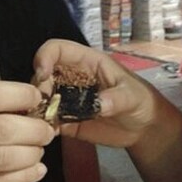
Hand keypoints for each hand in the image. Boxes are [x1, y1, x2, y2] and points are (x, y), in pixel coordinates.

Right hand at [0, 81, 52, 181]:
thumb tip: (18, 104)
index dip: (23, 97)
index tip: (39, 101)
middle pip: (2, 127)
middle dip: (35, 129)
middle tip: (48, 130)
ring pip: (3, 157)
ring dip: (32, 153)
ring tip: (41, 150)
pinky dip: (22, 177)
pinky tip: (37, 171)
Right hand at [33, 39, 162, 146]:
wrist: (143, 128)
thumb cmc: (140, 101)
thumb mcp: (132, 96)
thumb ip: (116, 98)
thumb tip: (98, 106)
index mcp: (86, 62)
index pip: (58, 49)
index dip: (45, 57)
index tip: (43, 74)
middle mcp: (72, 78)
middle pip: (42, 74)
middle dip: (38, 87)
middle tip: (45, 104)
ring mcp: (67, 99)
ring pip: (41, 97)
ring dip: (38, 107)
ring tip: (44, 121)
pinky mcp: (67, 120)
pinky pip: (48, 120)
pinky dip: (44, 125)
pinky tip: (50, 132)